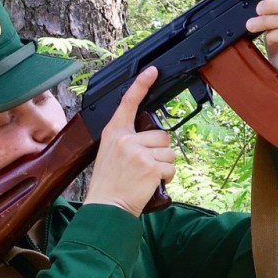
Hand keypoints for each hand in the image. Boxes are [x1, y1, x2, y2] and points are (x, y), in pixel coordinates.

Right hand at [84, 67, 176, 214]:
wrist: (106, 206)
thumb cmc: (110, 183)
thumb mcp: (111, 154)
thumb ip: (128, 141)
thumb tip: (153, 137)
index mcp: (114, 133)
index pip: (128, 102)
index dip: (141, 85)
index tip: (152, 70)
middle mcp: (125, 139)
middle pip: (162, 135)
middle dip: (160, 152)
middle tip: (143, 167)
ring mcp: (138, 152)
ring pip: (169, 152)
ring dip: (164, 166)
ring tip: (144, 176)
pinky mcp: (150, 166)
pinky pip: (170, 168)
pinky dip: (166, 178)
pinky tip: (150, 184)